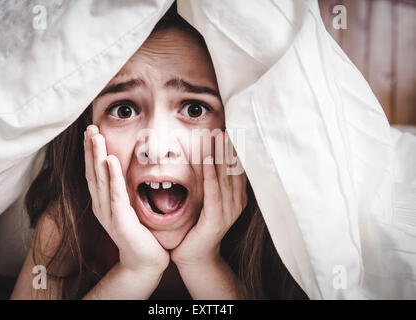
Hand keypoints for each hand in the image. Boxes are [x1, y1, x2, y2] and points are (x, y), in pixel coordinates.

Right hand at [84, 125, 168, 275]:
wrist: (144, 261)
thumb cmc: (139, 233)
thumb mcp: (129, 206)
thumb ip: (123, 190)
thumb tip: (125, 168)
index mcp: (103, 202)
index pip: (94, 172)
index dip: (91, 152)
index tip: (91, 131)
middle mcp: (101, 206)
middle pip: (92, 172)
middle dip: (90, 149)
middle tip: (89, 127)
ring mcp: (108, 214)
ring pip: (100, 180)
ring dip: (96, 156)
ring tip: (95, 137)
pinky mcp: (121, 221)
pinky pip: (116, 195)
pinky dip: (113, 177)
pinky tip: (110, 160)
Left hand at [171, 132, 247, 268]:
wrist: (194, 257)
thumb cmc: (198, 227)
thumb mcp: (208, 201)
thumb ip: (212, 183)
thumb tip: (208, 158)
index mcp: (237, 197)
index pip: (237, 168)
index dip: (234, 149)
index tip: (231, 128)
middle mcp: (236, 203)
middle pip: (234, 169)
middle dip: (230, 147)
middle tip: (227, 125)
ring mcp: (228, 212)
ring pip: (225, 177)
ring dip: (221, 155)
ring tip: (218, 136)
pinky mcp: (216, 219)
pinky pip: (213, 192)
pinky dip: (211, 175)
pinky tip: (208, 159)